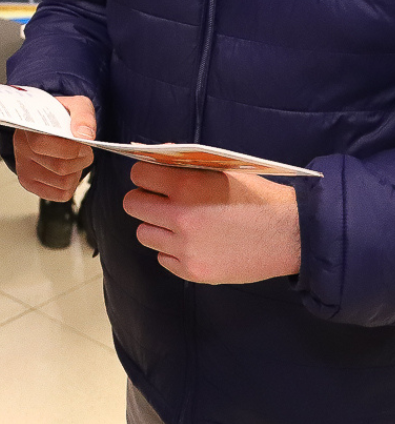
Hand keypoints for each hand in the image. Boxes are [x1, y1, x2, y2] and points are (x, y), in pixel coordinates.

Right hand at [14, 95, 95, 201]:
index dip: (70, 147)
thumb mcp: (75, 105)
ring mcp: (23, 169)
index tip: (83, 141)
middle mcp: (20, 149)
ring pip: (63, 182)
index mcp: (26, 127)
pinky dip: (71, 183)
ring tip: (72, 158)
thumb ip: (83, 116)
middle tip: (84, 149)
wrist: (45, 125)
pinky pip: (62, 194)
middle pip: (59, 166)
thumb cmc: (60, 117)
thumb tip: (86, 136)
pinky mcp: (30, 184)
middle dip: (81, 159)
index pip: (42, 143)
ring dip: (77, 171)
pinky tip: (66, 170)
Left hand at [123, 163, 300, 284]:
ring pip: (143, 233)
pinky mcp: (194, 271)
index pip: (139, 174)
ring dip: (156, 227)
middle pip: (132, 205)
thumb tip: (145, 151)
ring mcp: (186, 248)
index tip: (154, 179)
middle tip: (161, 201)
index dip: (146, 175)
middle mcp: (181, 217)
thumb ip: (181, 163)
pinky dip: (172, 251)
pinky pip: (162, 258)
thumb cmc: (257, 197)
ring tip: (180, 224)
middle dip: (144, 200)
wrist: (292, 235)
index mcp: (186, 186)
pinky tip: (194, 243)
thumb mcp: (219, 170)